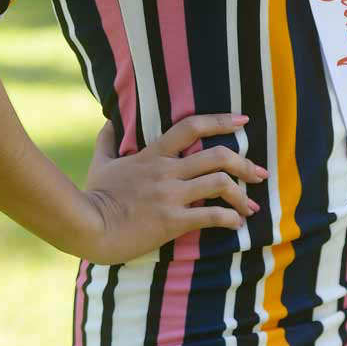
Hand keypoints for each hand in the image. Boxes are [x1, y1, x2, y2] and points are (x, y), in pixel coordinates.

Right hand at [80, 112, 266, 263]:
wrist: (87, 225)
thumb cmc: (93, 195)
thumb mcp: (100, 161)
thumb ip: (108, 139)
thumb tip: (109, 120)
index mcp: (153, 154)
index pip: (192, 126)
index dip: (221, 120)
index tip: (243, 120)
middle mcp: (167, 171)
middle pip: (217, 156)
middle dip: (244, 163)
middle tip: (260, 173)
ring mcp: (171, 195)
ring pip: (219, 184)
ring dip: (242, 195)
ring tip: (252, 206)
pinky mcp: (172, 221)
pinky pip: (210, 216)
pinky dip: (229, 219)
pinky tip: (237, 224)